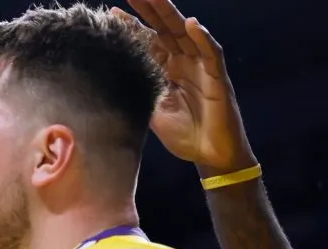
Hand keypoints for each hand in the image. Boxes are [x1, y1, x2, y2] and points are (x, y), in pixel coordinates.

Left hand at [115, 0, 257, 174]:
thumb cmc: (184, 134)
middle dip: (149, 9)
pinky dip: (203, 38)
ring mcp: (201, 67)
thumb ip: (140, 91)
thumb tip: (114, 80)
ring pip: (187, 33)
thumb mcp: (153, 111)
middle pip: (164, 29)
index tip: (109, 13)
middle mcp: (184, 62)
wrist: (209, 155)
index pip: (147, 41)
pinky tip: (192, 24)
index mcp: (167, 69)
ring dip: (172, 15)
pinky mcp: (218, 78)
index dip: (131, 27)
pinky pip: (212, 53)